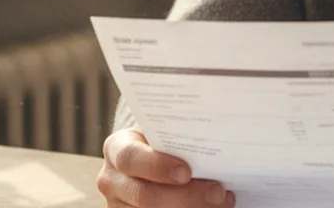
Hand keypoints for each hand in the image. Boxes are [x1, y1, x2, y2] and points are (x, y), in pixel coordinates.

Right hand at [97, 128, 235, 206]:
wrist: (148, 157)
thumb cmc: (160, 140)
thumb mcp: (161, 132)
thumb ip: (177, 136)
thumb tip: (216, 139)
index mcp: (117, 148)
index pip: (130, 158)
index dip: (157, 166)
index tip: (187, 172)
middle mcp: (112, 179)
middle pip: (144, 195)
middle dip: (185, 196)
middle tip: (217, 192)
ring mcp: (118, 204)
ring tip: (221, 201)